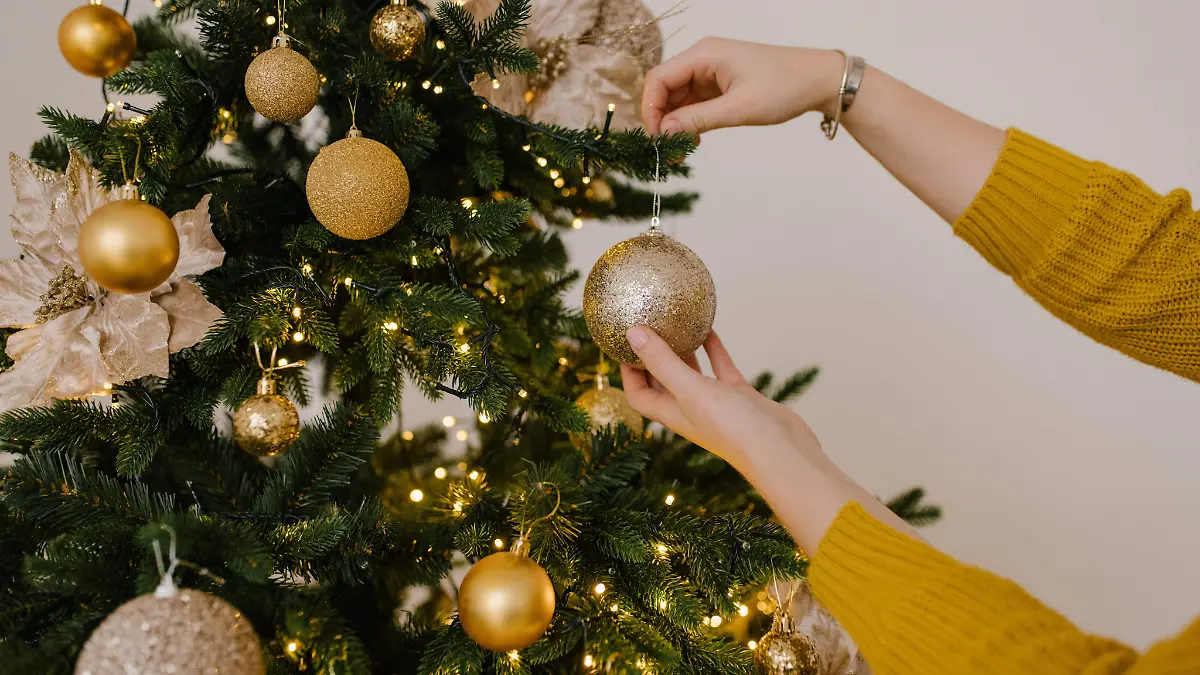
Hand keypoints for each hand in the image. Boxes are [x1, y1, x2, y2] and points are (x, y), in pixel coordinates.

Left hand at [619, 327, 827, 476]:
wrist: (783, 451)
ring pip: (692, 372)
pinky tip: (709, 327)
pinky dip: (713, 349)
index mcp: (672, 414)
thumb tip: (633, 334)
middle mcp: (691, 409)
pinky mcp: (740, 396)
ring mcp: (717, 403)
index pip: (639, 395)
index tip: (622, 344)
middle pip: (662, 382)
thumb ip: (662, 362)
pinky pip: (721, 367)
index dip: (627, 373)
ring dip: (682, 350)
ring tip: (673, 323)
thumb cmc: (734, 428)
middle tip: (646, 327)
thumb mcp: (691, 390)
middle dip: (651, 357)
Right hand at [642, 38, 844, 134]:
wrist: (819, 80)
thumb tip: (665, 132)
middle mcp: (703, 59)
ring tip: (681, 151)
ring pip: (678, 98)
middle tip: (667, 151)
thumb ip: (698, 120)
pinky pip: (693, 103)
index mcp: (704, 54)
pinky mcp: (720, 85)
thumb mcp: (739, 108)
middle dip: (662, 120)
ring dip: (675, 124)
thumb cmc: (785, 87)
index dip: (651, 108)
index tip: (656, 138)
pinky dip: (689, 122)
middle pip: (665, 89)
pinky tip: (693, 140)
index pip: (659, 78)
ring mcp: (711, 72)